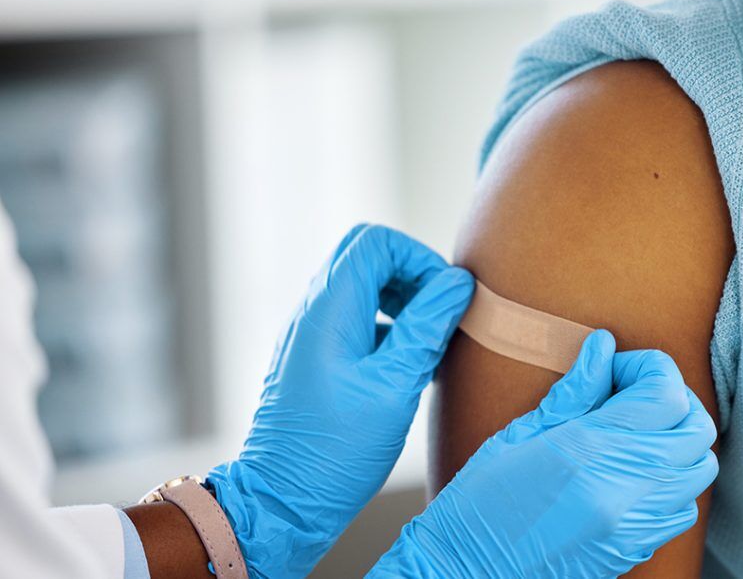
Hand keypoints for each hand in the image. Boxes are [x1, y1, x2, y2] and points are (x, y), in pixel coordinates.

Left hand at [207, 224, 474, 578]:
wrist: (283, 500)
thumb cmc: (338, 449)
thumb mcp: (397, 385)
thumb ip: (427, 327)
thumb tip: (458, 283)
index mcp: (330, 309)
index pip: (376, 243)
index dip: (419, 259)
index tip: (445, 298)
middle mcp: (313, 312)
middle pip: (366, 256)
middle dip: (410, 275)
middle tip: (438, 313)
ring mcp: (309, 335)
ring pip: (359, 286)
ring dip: (399, 300)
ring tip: (427, 340)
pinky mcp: (313, 359)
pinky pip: (352, 318)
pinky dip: (384, 325)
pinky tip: (407, 366)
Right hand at [369, 330, 718, 577]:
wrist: (466, 573)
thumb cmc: (480, 503)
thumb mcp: (519, 435)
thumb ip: (573, 391)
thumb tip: (604, 347)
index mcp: (587, 452)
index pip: (665, 393)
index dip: (649, 366)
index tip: (616, 367)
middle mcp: (622, 491)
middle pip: (696, 428)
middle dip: (672, 397)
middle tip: (629, 394)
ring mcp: (634, 526)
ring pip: (700, 467)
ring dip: (678, 439)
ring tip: (634, 432)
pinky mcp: (635, 549)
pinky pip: (684, 506)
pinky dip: (672, 480)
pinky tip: (633, 471)